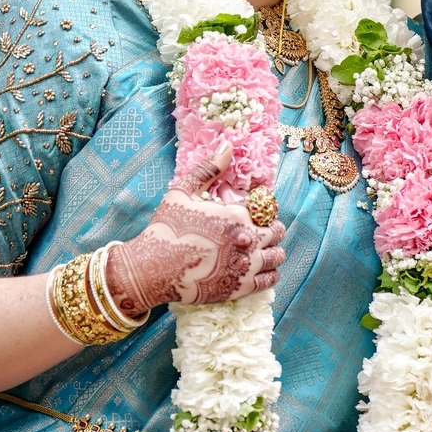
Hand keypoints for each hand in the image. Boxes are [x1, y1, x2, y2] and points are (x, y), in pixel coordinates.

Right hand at [107, 146, 285, 310]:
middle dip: (271, 228)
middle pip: (276, 231)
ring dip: (275, 250)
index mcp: (237, 214)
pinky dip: (271, 272)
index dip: (261, 209)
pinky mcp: (243, 286)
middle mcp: (248, 238)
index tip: (253, 212)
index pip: (265, 208)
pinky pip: (270, 278)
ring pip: (277, 255)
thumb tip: (228, 145)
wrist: (154, 268)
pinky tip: (263, 269)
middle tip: (262, 230)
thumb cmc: (167, 228)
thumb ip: (209, 169)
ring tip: (266, 249)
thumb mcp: (183, 190)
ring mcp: (247, 264)